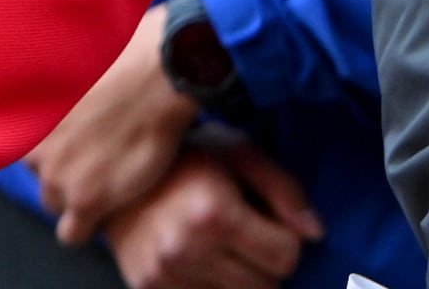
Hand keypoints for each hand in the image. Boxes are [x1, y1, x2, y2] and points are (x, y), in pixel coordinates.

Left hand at [30, 5, 197, 241]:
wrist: (152, 75)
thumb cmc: (112, 59)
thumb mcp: (60, 65)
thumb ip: (43, 84)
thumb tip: (35, 64)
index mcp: (21, 115)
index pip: (18, 144)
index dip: (45, 145)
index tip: (64, 142)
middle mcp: (30, 147)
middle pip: (38, 173)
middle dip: (59, 169)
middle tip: (90, 159)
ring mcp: (56, 177)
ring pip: (53, 201)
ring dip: (72, 196)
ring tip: (100, 184)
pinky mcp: (86, 201)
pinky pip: (71, 233)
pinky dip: (82, 228)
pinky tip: (96, 218)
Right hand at [103, 142, 322, 288]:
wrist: (113, 166)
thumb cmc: (183, 157)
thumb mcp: (237, 153)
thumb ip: (283, 189)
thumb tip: (315, 232)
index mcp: (214, 213)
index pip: (285, 257)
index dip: (283, 239)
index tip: (265, 221)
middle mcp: (187, 246)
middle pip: (266, 285)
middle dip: (263, 262)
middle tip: (241, 233)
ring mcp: (164, 270)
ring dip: (237, 277)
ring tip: (218, 244)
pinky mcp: (148, 284)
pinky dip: (209, 285)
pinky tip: (197, 257)